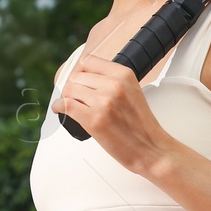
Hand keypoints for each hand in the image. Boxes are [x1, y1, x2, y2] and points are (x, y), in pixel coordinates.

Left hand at [51, 51, 178, 174]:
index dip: (81, 73)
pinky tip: (61, 110)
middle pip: (76, 76)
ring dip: (67, 98)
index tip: (80, 82)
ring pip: (69, 90)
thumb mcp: (132, 91)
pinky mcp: (94, 120)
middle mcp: (114, 85)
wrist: (152, 149)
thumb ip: (112, 81)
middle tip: (76, 99)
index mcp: (124, 75)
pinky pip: (66, 105)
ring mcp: (104, 102)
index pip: (89, 61)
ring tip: (71, 106)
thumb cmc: (141, 126)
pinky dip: (59, 107)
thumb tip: (85, 78)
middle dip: (73, 88)